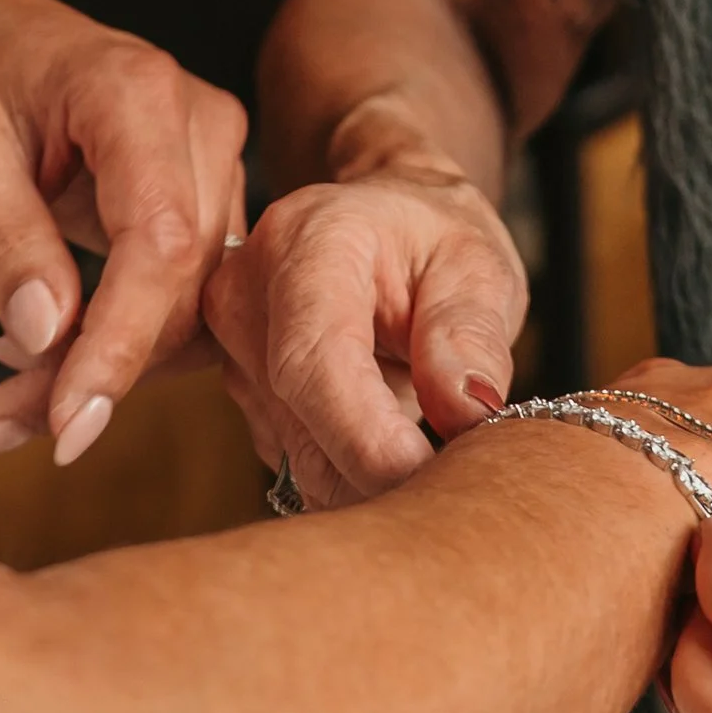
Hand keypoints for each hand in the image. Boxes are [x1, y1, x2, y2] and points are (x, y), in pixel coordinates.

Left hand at [0, 0, 247, 464]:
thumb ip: (6, 243)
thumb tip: (45, 337)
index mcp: (138, 92)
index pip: (161, 241)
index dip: (121, 342)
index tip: (67, 420)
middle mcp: (201, 123)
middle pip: (183, 284)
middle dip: (98, 370)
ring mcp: (216, 161)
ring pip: (192, 302)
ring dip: (105, 368)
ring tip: (6, 406)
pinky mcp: (208, 197)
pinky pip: (185, 292)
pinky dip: (118, 341)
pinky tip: (47, 358)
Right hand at [203, 155, 524, 508]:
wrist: (388, 226)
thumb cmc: (435, 242)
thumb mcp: (478, 268)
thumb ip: (471, 336)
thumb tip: (465, 412)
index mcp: (309, 242)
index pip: (316, 359)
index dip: (364, 435)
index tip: (421, 477)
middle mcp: (248, 292)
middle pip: (301, 421)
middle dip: (378, 476)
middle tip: (453, 486)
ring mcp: (234, 346)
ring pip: (300, 456)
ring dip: (370, 479)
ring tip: (431, 450)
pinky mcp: (244, 392)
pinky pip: (299, 460)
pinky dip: (353, 472)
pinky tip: (392, 445)